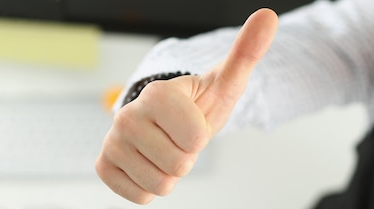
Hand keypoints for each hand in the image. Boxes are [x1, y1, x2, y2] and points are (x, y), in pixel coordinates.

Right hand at [95, 8, 277, 203]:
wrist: (167, 119)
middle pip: (179, 165)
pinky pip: (140, 195)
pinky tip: (150, 161)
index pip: (196, 140)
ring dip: (170, 172)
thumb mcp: (226, 81)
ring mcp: (112, 141)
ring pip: (161, 184)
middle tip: (179, 138)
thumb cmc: (198, 102)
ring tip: (166, 148)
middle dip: (187, 156)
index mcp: (157, 95)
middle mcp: (127, 116)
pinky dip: (151, 185)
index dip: (202, 136)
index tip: (193, 121)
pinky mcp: (104, 165)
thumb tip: (268, 17)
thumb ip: (247, 52)